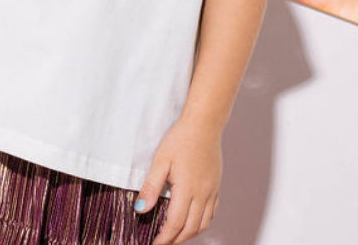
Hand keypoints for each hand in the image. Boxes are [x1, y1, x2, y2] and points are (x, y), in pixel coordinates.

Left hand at [135, 116, 221, 243]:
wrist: (204, 125)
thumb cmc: (181, 139)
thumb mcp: (161, 160)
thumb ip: (151, 186)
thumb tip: (140, 209)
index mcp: (187, 190)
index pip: (175, 224)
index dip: (164, 238)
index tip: (154, 244)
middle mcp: (202, 194)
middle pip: (190, 229)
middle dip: (175, 240)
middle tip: (162, 242)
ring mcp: (211, 191)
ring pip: (203, 224)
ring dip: (189, 234)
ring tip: (175, 235)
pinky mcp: (216, 186)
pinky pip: (211, 213)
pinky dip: (201, 223)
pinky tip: (193, 221)